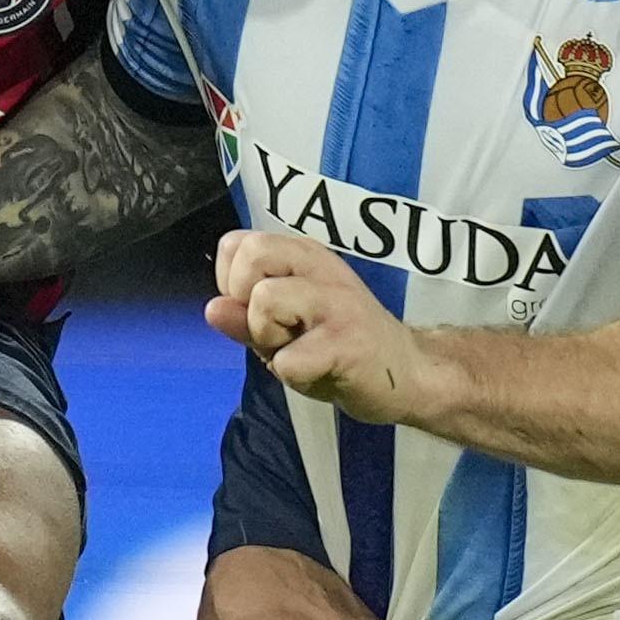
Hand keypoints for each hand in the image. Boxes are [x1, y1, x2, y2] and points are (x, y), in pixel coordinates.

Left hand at [205, 227, 431, 422]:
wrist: (408, 374)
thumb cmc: (340, 348)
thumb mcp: (283, 330)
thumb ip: (245, 318)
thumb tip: (211, 308)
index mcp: (301, 255)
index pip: (236, 244)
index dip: (232, 284)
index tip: (261, 311)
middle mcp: (319, 266)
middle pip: (250, 254)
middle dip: (245, 302)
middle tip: (277, 330)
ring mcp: (336, 301)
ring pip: (264, 301)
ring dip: (268, 340)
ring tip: (300, 350)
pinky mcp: (347, 341)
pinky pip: (288, 359)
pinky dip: (292, 375)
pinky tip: (320, 371)